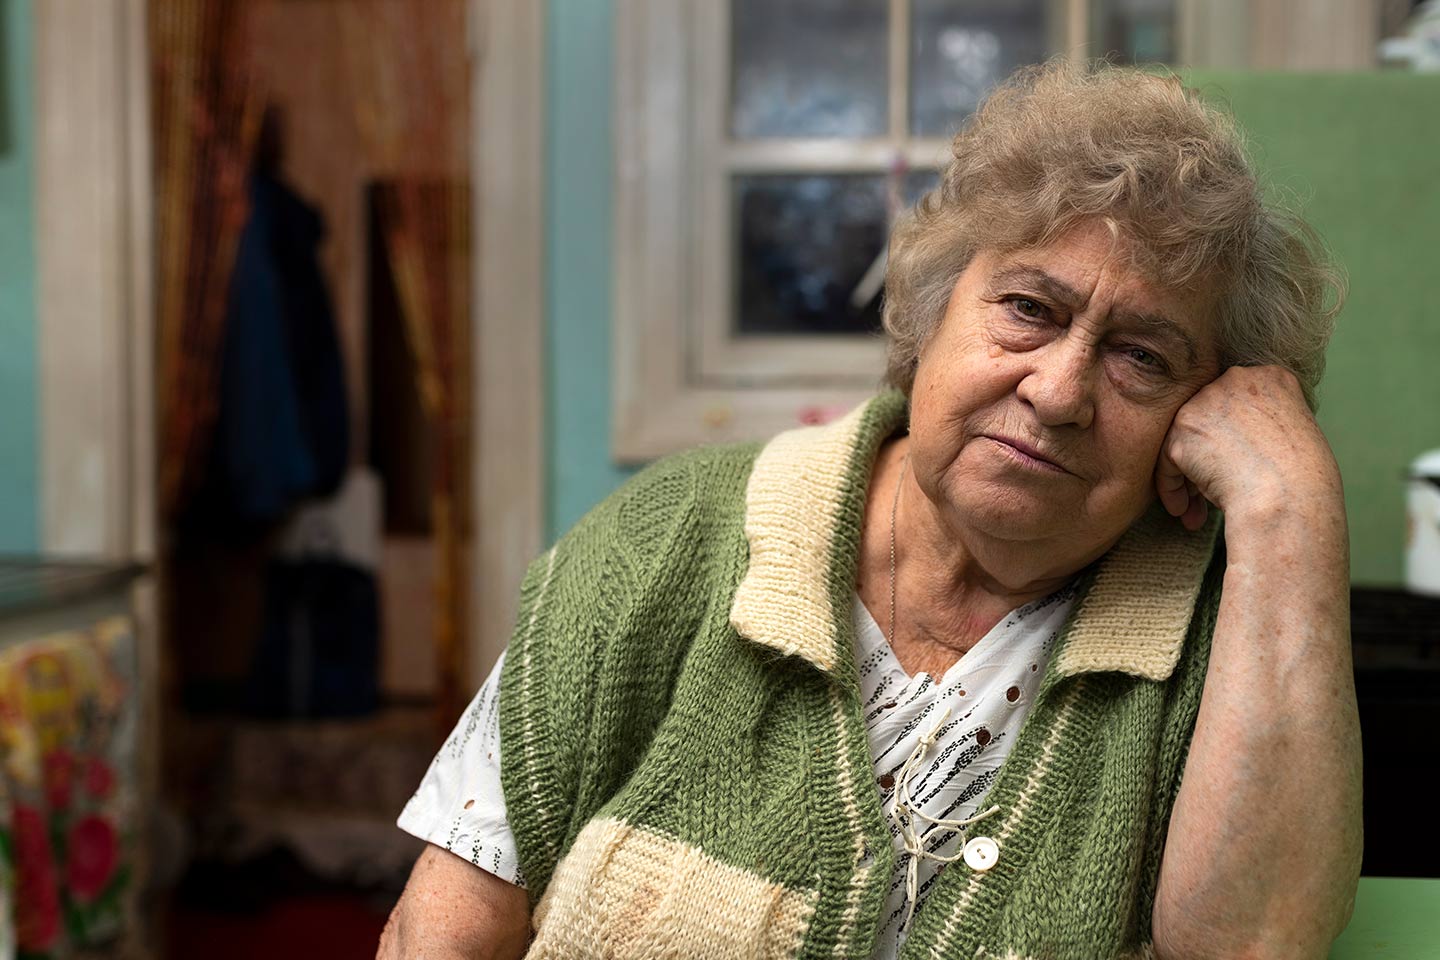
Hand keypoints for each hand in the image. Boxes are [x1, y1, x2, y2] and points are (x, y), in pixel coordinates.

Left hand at [1155, 366, 1342, 531]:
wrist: (1288, 499)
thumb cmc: (1304, 482)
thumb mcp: (1297, 437)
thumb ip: (1266, 426)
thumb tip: (1237, 443)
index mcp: (1272, 378)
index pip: (1238, 406)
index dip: (1235, 441)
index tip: (1240, 468)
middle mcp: (1237, 380)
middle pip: (1209, 419)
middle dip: (1209, 457)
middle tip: (1213, 490)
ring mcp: (1207, 400)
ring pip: (1185, 439)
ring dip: (1188, 475)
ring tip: (1195, 508)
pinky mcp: (1183, 428)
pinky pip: (1168, 460)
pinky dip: (1171, 486)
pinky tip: (1183, 510)